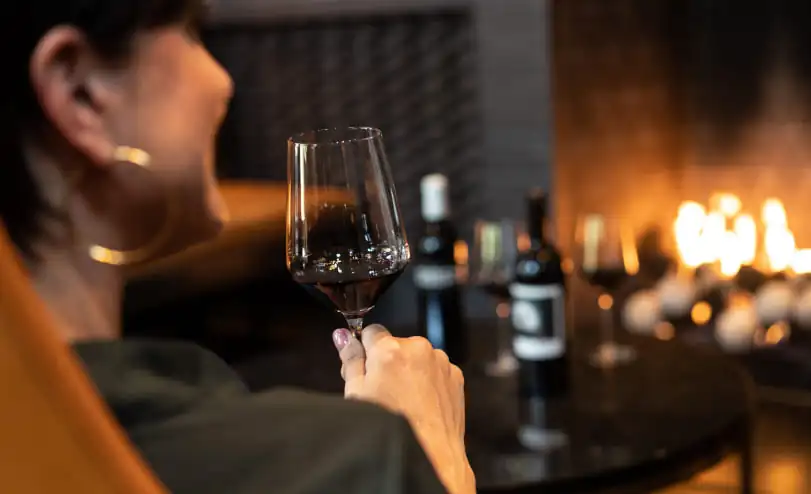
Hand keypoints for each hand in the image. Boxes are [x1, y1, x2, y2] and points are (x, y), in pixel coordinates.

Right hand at [333, 325, 473, 493]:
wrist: (431, 452)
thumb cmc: (391, 426)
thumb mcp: (357, 394)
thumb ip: (350, 359)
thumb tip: (342, 336)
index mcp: (390, 349)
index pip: (372, 331)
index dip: (367, 350)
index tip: (368, 366)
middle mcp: (418, 348)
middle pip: (396, 344)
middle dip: (390, 361)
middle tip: (385, 391)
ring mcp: (440, 361)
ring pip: (417, 357)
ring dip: (411, 371)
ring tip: (406, 401)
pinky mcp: (455, 374)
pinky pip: (436, 370)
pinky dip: (429, 382)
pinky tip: (422, 404)